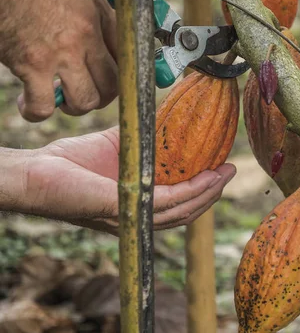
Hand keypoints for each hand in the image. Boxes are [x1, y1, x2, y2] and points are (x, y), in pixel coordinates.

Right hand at [0, 0, 117, 121]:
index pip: (128, 59)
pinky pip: (42, 106)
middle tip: (87, 92)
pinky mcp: (29, 65)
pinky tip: (30, 103)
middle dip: (101, 97)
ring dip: (74, 107)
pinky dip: (36, 111)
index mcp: (98, 16)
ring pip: (83, 101)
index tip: (112, 80)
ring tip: (62, 99)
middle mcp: (83, 38)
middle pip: (111, 87)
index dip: (123, 75)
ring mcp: (57, 54)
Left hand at [11, 126, 235, 234]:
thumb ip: (142, 137)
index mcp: (138, 205)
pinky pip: (167, 202)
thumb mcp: (117, 145)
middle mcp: (139, 217)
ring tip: (225, 173)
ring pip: (182, 210)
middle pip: (186, 212)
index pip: (177, 205)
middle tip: (230, 171)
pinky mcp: (126, 208)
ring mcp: (134, 216)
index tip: (219, 169)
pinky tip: (207, 177)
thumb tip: (163, 115)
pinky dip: (191, 191)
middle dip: (212, 193)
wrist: (37, 173)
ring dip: (208, 192)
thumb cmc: (70, 163)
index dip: (202, 191)